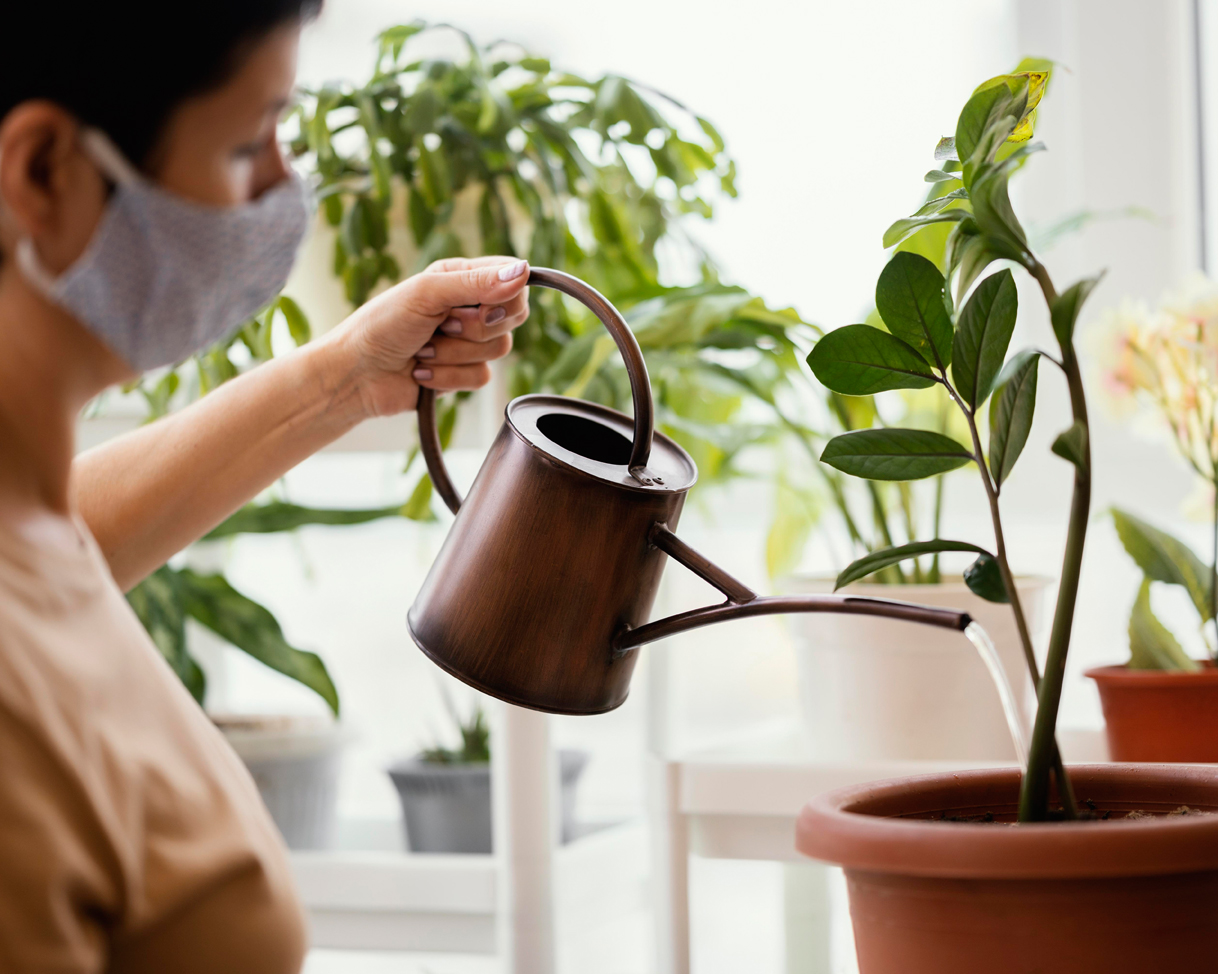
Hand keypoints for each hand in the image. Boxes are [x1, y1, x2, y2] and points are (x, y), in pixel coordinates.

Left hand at [328, 255, 529, 417]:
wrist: (356, 374)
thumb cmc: (381, 325)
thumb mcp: (427, 293)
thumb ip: (476, 283)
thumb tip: (522, 271)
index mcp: (463, 278)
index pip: (515, 281)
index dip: (507, 297)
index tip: (479, 308)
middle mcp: (469, 307)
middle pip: (513, 317)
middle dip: (476, 328)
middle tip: (443, 326)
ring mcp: (468, 342)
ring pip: (498, 350)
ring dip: (453, 354)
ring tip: (423, 349)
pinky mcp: (463, 373)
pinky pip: (481, 378)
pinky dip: (448, 377)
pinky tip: (421, 371)